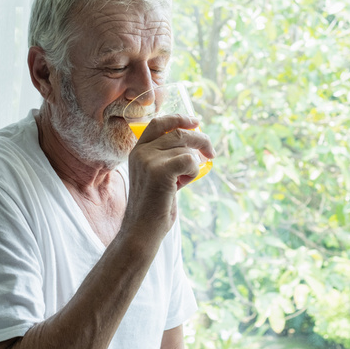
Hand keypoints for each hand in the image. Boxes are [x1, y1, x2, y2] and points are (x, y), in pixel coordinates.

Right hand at [123, 114, 214, 240]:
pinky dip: (193, 171)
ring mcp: (149, 160)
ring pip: (186, 148)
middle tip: (211, 151)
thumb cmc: (154, 205)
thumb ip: (166, 158)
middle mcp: (141, 152)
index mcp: (137, 150)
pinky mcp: (160, 171)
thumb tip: (193, 144)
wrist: (142, 229)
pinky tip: (184, 183)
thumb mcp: (156, 175)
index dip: (179, 119)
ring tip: (183, 180)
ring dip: (193, 164)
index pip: (159, 122)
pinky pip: (189, 160)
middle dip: (200, 139)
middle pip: (178, 133)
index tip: (195, 122)